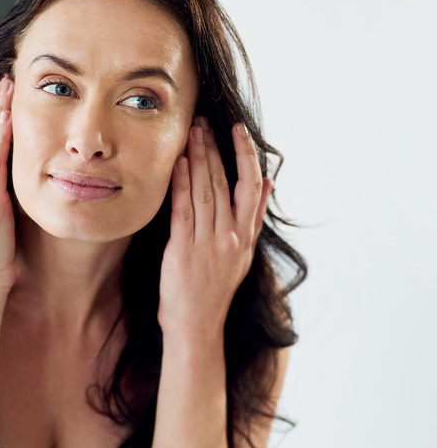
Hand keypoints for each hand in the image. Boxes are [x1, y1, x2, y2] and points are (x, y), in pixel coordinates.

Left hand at [158, 116, 272, 340]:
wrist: (196, 325)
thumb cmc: (215, 288)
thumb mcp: (243, 254)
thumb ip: (254, 217)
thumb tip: (269, 183)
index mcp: (245, 236)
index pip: (252, 186)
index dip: (246, 155)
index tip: (238, 131)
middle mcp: (230, 236)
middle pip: (224, 182)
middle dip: (214, 149)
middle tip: (204, 122)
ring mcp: (208, 243)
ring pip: (205, 191)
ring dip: (197, 159)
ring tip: (192, 133)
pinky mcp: (183, 250)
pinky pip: (183, 210)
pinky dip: (181, 185)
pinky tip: (177, 164)